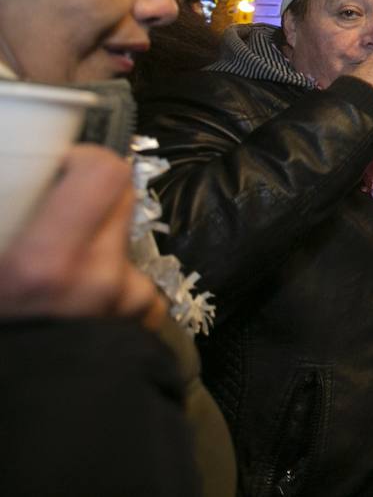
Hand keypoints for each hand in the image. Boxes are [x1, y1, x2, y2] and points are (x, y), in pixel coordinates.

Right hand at [0, 145, 164, 330]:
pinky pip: (133, 281)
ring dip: (97, 245)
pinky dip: (109, 283)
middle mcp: (98, 278)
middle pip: (120, 197)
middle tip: (55, 212)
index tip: (59, 169)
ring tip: (57, 278)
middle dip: (90, 195)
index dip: (82, 160)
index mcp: (44, 266)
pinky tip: (77, 307)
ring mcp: (129, 301)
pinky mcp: (147, 321)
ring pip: (123, 241)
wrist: (28, 424)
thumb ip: (7, 228)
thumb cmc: (3, 345)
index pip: (102, 173)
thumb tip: (14, 197)